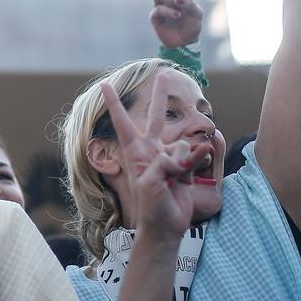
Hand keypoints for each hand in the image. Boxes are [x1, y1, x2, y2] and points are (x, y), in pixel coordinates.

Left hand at [101, 71, 204, 240]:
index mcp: (135, 151)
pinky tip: (191, 172)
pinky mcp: (186, 165)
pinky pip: (196, 154)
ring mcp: (170, 156)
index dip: (114, 103)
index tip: (104, 85)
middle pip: (157, 117)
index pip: (122, 122)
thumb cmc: (150, 206)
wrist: (166, 225)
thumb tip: (183, 153)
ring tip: (175, 180)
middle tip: (163, 75)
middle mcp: (152, 150)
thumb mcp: (150, 183)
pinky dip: (197, 160)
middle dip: (161, 97)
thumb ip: (165, 163)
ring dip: (184, 158)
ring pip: (183, 141)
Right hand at [140, 0, 202, 47]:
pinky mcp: (155, 17)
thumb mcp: (197, 14)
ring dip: (170, 0)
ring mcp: (159, 5)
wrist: (184, 44)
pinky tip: (176, 16)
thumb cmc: (192, 27)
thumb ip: (189, 3)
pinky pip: (159, 8)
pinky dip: (169, 12)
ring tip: (178, 13)